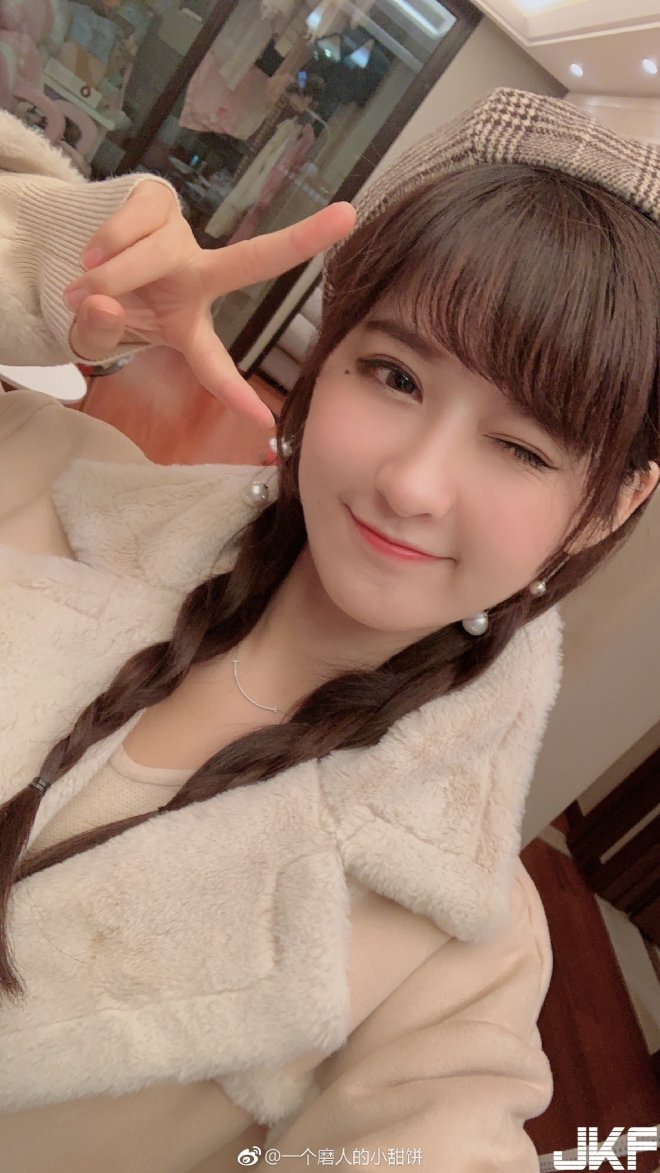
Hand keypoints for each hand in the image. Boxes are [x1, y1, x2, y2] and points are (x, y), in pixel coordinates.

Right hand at [64, 181, 355, 427]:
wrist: (76, 251)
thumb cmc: (104, 303)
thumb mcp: (96, 335)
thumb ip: (96, 332)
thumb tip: (102, 304)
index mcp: (188, 324)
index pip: (213, 363)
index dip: (233, 392)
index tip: (264, 420)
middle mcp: (197, 277)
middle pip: (250, 261)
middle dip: (299, 240)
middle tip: (346, 217)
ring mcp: (180, 236)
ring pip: (155, 256)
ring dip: (113, 276)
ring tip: (79, 289)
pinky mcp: (157, 200)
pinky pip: (130, 225)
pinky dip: (104, 244)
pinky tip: (91, 254)